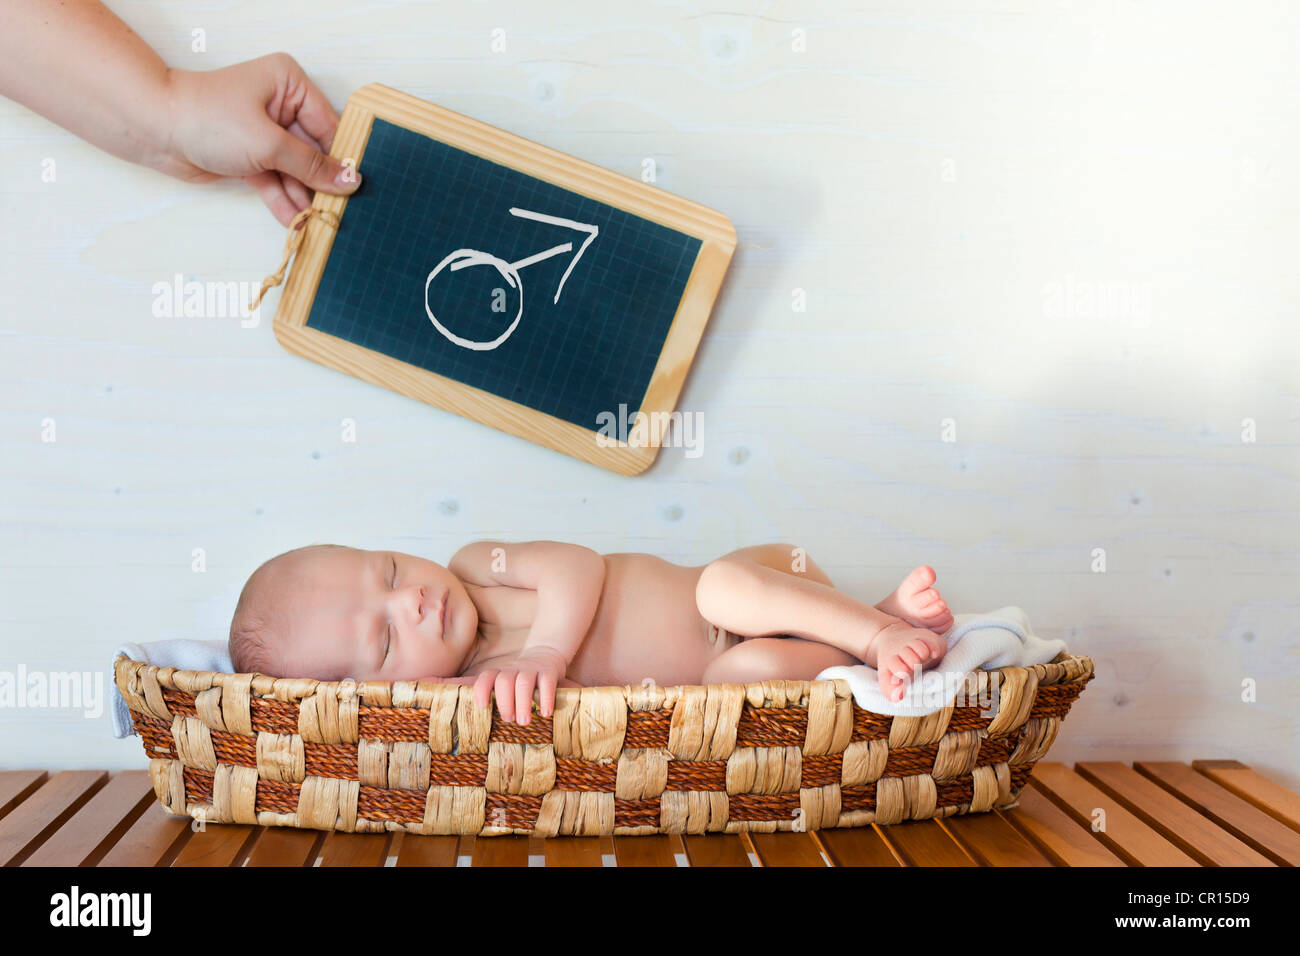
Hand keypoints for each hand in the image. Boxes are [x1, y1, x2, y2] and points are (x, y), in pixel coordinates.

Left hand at [161, 53, 360, 225]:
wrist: (155, 130)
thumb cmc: (207, 118)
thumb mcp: (269, 143)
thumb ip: (312, 166)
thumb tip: (350, 180)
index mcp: (289, 84)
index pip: (328, 126)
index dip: (341, 158)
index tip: (356, 188)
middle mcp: (280, 105)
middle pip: (314, 152)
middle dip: (322, 184)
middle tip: (339, 212)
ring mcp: (266, 133)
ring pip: (295, 171)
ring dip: (304, 198)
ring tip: (318, 224)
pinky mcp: (251, 157)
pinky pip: (276, 181)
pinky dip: (284, 201)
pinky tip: (296, 223)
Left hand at [472, 646, 569, 726]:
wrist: (548, 654)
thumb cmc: (519, 676)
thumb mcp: (503, 680)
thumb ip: (483, 688)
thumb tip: (442, 692)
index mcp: (500, 673)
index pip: (486, 677)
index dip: (481, 690)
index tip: (482, 707)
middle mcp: (514, 669)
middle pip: (504, 680)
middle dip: (504, 701)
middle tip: (508, 720)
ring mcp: (532, 669)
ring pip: (523, 682)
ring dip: (522, 703)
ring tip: (524, 721)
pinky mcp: (549, 672)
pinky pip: (546, 682)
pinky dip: (546, 698)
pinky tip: (546, 713)